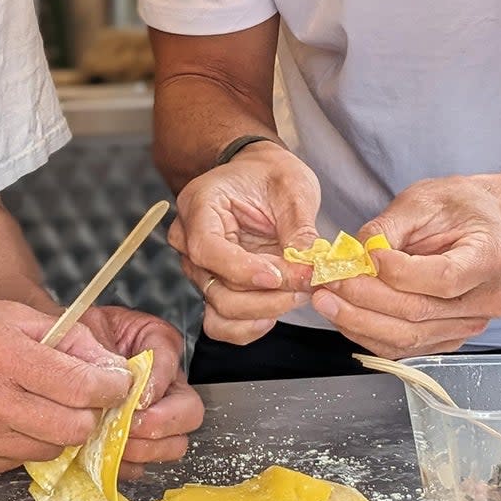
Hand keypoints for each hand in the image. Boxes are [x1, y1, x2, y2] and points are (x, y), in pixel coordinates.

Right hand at [0, 298, 133, 480]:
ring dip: (53, 430)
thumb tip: (112, 366)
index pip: (82, 388)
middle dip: (87, 412)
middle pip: (74, 428)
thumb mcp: (3, 312)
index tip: (117, 384)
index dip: (112, 388)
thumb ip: (64, 337)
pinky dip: (19, 443)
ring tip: (31, 403)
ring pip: (49, 451)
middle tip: (80, 396)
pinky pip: (14, 463)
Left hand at [79, 304, 203, 462]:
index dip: (156, 385)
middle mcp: (166, 383)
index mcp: (159, 344)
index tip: (135, 397)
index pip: (171, 362)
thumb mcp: (87, 327)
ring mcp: (157, 416)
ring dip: (144, 448)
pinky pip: (145, 464)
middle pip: (189, 411)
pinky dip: (125, 464)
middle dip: (159, 423)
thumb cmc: (76, 339)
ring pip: (174, 443)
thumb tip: (119, 379)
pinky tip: (102, 453)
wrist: (59, 355)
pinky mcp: (137, 442)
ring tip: (113, 441)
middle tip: (128, 424)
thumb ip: (101, 346)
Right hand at [171, 145, 322, 344]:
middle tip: (305, 284)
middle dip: (265, 296)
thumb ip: (298, 228)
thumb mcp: (292, 188)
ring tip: (297, 293)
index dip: (242, 269)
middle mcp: (190, 241)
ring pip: (219, 310)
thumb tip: (310, 268)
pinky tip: (276, 310)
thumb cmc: (270, 175)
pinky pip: (222, 322)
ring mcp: (200, 268)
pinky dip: (250, 326)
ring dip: (262, 312)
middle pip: (215, 287)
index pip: (207, 248)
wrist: (260, 177)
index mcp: (199, 206)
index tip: (278, 276)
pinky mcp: (215, 287)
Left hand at [310, 176, 500, 358]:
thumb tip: (354, 256)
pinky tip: (344, 315)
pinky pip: (405, 346)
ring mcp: (469, 324)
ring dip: (360, 322)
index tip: (365, 256)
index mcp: (490, 257)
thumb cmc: (456, 207)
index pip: (442, 279)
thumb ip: (388, 227)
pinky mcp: (448, 337)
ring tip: (326, 301)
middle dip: (365, 299)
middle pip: (419, 312)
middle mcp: (487, 299)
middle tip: (327, 283)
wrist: (479, 224)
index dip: (398, 272)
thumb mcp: (423, 199)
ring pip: (408, 337)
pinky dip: (369, 333)